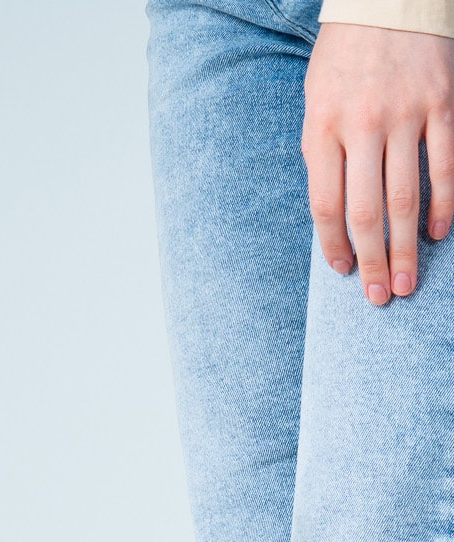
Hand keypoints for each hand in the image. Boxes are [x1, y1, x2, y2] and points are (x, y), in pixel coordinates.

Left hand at [303, 23, 453, 303]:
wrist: (388, 1)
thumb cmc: (344, 62)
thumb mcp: (315, 107)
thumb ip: (322, 157)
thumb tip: (332, 216)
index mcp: (322, 131)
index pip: (325, 206)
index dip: (333, 246)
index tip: (342, 272)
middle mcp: (363, 127)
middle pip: (367, 211)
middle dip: (372, 260)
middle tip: (378, 298)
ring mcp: (406, 115)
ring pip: (407, 195)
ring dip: (406, 246)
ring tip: (405, 282)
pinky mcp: (442, 103)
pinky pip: (444, 163)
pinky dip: (442, 202)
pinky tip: (437, 233)